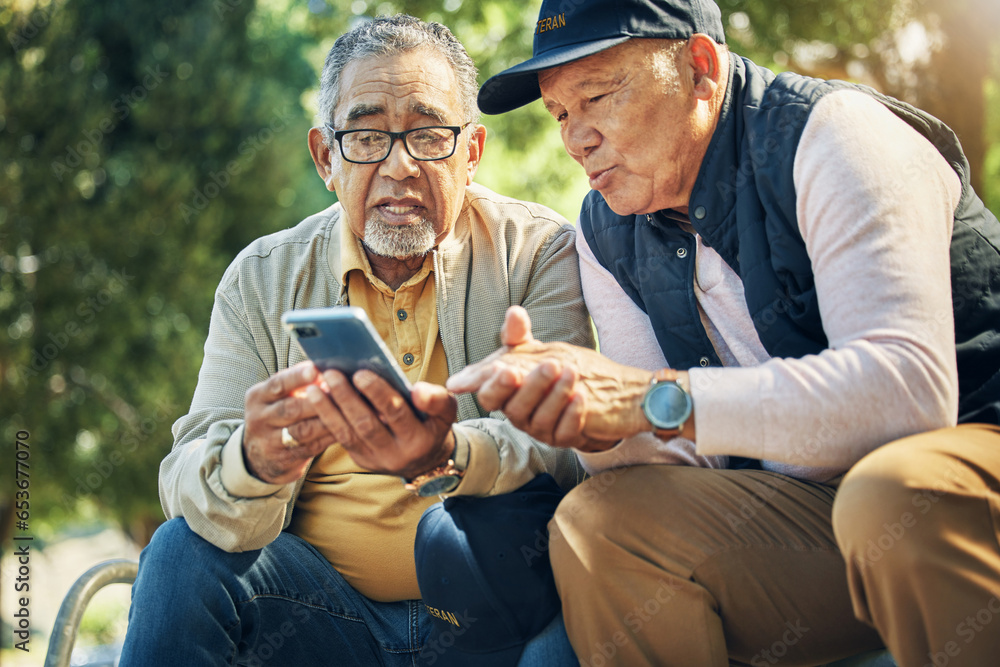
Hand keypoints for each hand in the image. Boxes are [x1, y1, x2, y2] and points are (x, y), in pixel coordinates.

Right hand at [243, 361, 338, 483]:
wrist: (260, 455)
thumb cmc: (278, 414)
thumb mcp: (278, 397)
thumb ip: (298, 382)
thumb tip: (328, 364)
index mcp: (258, 396)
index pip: (278, 384)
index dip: (297, 377)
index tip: (315, 369)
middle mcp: (260, 418)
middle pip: (291, 409)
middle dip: (317, 400)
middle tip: (339, 391)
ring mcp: (270, 441)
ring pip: (303, 430)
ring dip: (327, 419)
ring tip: (346, 409)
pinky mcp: (285, 459)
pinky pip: (312, 447)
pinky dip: (329, 437)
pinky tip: (346, 429)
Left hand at [307, 369, 457, 479]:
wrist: (425, 458)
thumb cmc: (432, 424)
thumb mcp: (446, 411)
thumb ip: (437, 399)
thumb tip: (417, 390)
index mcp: (418, 439)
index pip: (397, 414)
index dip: (378, 394)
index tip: (361, 373)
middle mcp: (396, 454)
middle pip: (367, 425)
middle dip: (347, 399)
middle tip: (332, 374)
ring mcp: (375, 459)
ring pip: (348, 434)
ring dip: (329, 410)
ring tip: (314, 388)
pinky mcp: (360, 459)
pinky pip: (341, 438)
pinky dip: (328, 418)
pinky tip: (316, 399)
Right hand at [446, 306, 652, 449]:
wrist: (582, 393)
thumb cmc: (543, 371)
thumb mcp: (530, 351)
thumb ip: (518, 335)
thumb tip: (514, 312)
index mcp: (503, 393)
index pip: (488, 395)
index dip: (494, 385)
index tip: (506, 368)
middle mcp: (517, 413)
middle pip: (513, 408)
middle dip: (530, 387)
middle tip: (549, 365)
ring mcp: (538, 428)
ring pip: (540, 420)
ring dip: (555, 396)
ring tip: (571, 372)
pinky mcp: (561, 437)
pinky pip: (564, 432)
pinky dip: (572, 414)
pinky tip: (581, 396)